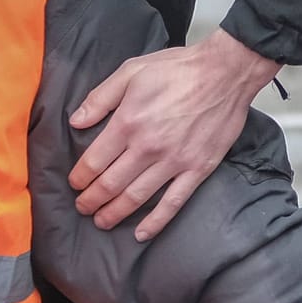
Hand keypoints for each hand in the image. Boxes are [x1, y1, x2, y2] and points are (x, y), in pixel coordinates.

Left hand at [68, 27, 280, 240]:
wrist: (226, 72)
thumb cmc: (180, 69)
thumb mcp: (132, 71)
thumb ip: (100, 97)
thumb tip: (76, 122)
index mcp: (128, 122)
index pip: (94, 161)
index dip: (79, 178)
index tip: (75, 183)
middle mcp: (148, 147)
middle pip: (110, 184)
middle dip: (91, 201)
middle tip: (83, 207)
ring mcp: (174, 161)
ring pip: (136, 197)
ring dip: (114, 214)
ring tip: (102, 220)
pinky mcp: (197, 169)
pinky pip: (173, 203)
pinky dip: (155, 222)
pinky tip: (141, 233)